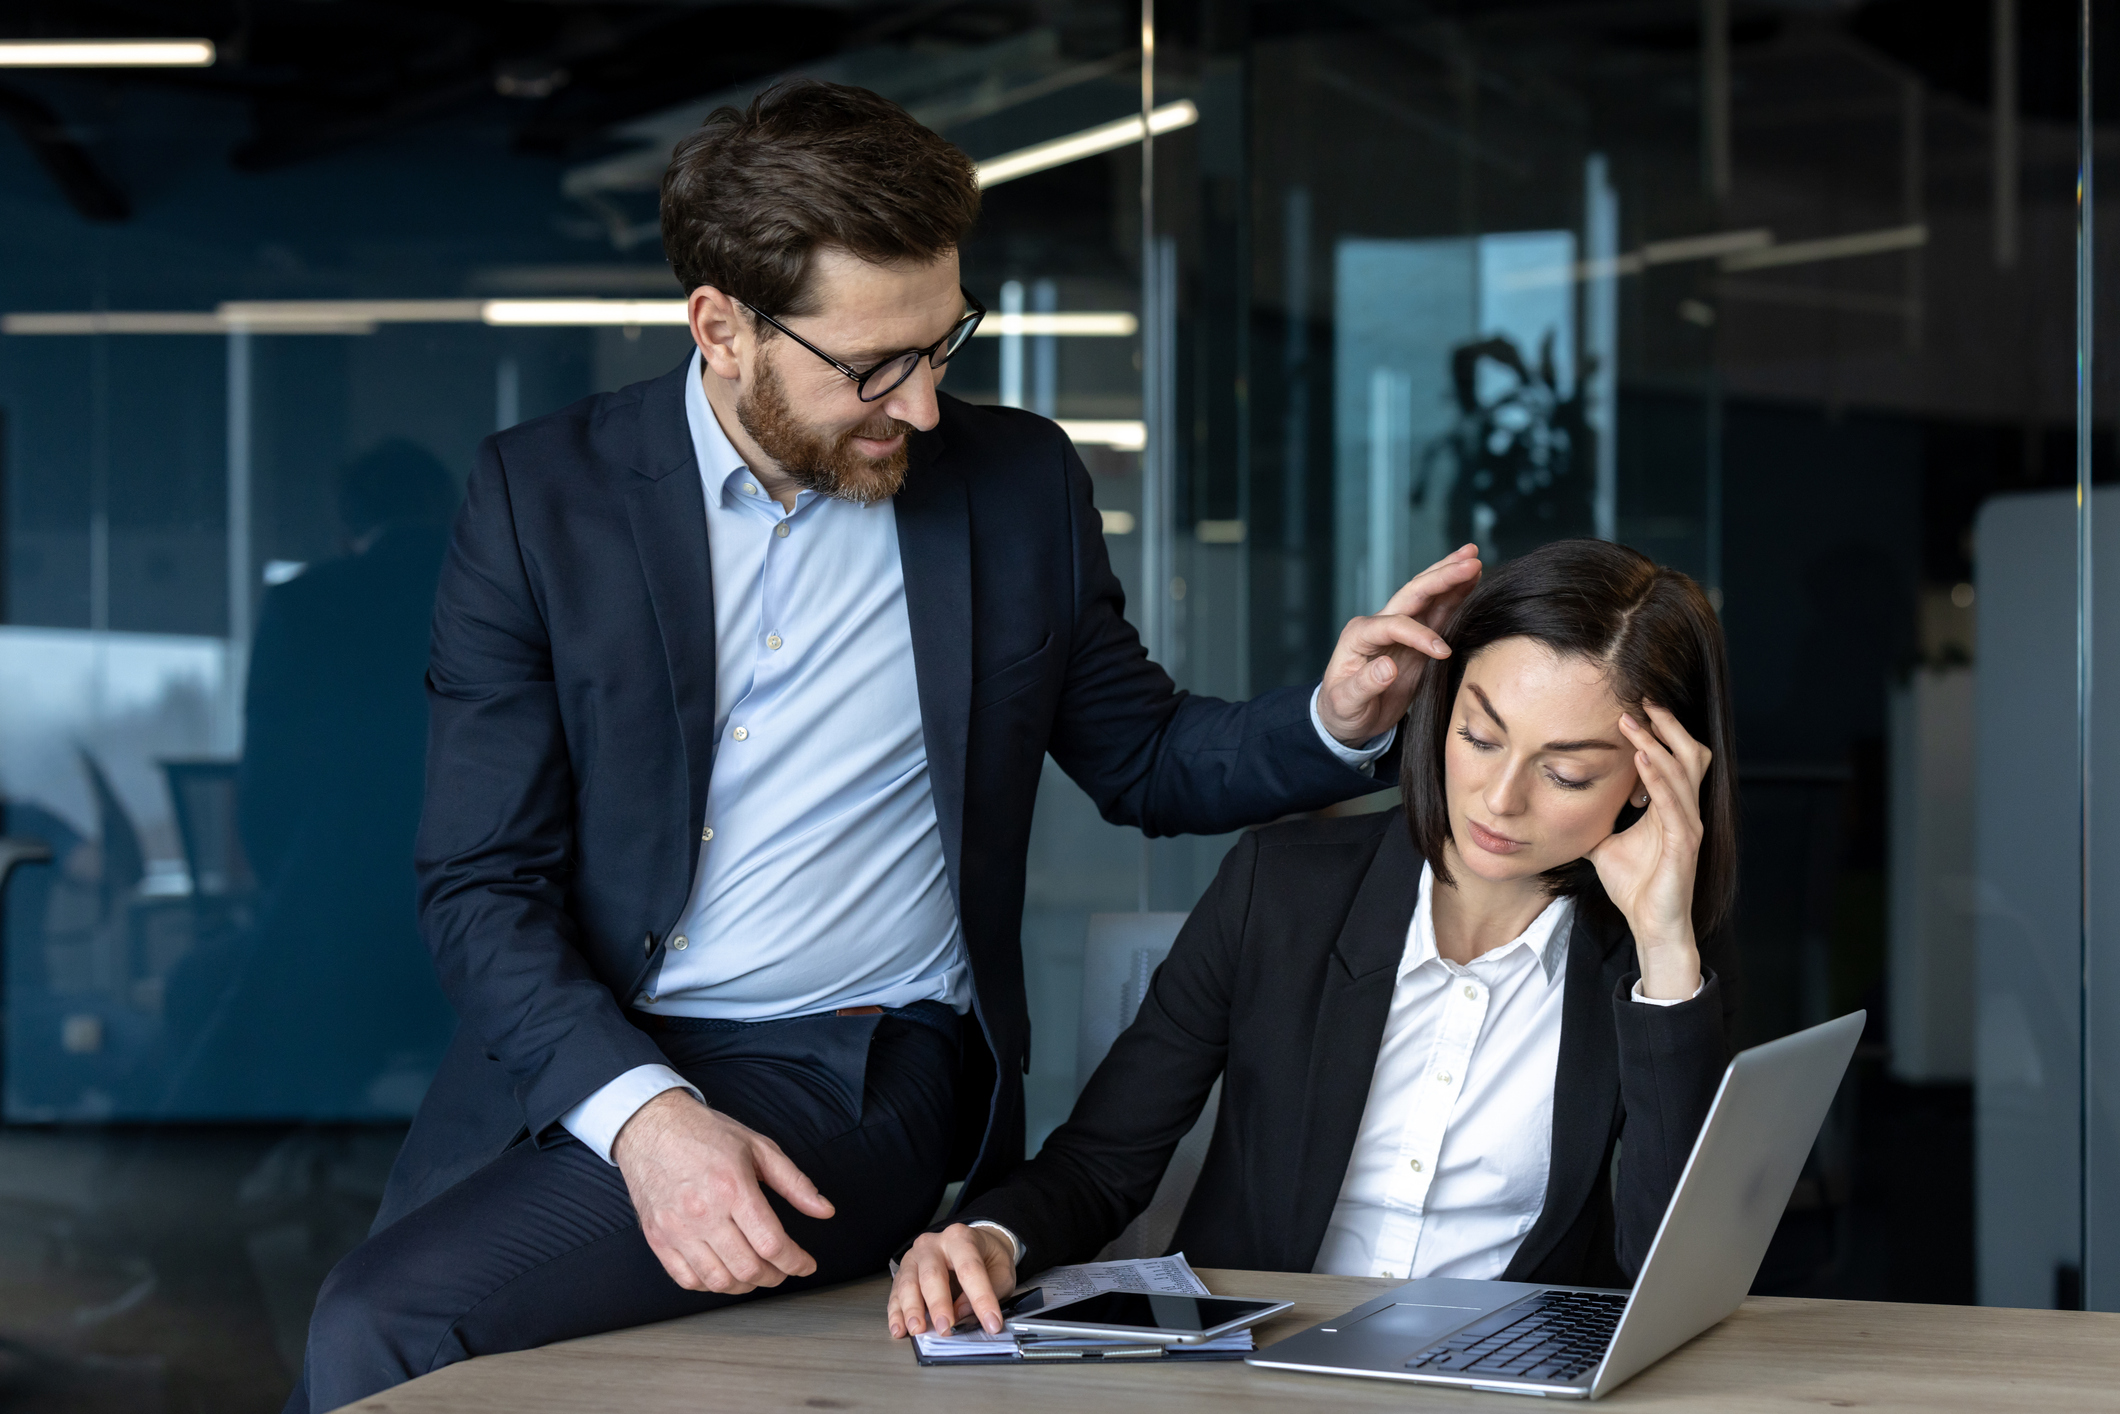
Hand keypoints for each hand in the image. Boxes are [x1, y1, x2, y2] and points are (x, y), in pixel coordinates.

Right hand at [611, 1088, 834, 1293]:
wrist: (651, 1126)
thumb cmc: (706, 1134)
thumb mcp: (759, 1147)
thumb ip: (795, 1183)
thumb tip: (824, 1210)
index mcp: (733, 1188)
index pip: (771, 1243)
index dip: (795, 1262)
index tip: (805, 1265)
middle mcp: (703, 1213)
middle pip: (748, 1268)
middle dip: (775, 1276)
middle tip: (782, 1268)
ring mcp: (677, 1229)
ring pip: (718, 1281)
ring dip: (745, 1285)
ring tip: (756, 1272)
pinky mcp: (658, 1238)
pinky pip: (687, 1279)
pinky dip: (711, 1285)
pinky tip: (724, 1271)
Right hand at [886, 1223, 1018, 1338]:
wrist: (973, 1243)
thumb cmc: (987, 1258)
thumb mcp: (1001, 1271)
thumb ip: (990, 1290)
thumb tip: (962, 1312)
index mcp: (961, 1238)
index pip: (970, 1269)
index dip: (981, 1298)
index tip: (991, 1323)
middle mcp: (933, 1244)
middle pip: (932, 1274)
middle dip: (938, 1304)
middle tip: (945, 1328)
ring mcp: (915, 1257)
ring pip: (908, 1284)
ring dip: (912, 1310)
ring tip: (918, 1330)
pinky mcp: (903, 1272)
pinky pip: (896, 1294)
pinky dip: (896, 1314)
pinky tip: (899, 1329)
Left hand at [1316, 545, 1482, 746]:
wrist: (1347, 720)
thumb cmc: (1342, 710)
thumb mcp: (1347, 702)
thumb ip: (1365, 684)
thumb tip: (1389, 666)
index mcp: (1360, 634)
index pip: (1394, 624)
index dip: (1419, 634)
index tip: (1442, 652)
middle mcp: (1380, 624)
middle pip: (1413, 593)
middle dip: (1442, 576)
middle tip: (1470, 561)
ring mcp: (1400, 630)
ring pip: (1428, 597)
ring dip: (1452, 578)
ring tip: (1474, 560)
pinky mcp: (1416, 641)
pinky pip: (1439, 614)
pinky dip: (1456, 598)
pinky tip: (1472, 584)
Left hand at [1585, 702, 1709, 999]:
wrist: (1649, 924)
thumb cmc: (1634, 885)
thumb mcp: (1604, 842)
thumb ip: (1593, 819)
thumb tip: (1563, 805)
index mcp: (1669, 807)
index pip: (1672, 758)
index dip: (1658, 732)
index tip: (1633, 707)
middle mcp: (1684, 811)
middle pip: (1689, 754)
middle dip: (1667, 726)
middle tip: (1642, 701)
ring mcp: (1688, 826)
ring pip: (1682, 772)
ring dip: (1656, 745)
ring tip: (1633, 723)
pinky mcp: (1685, 844)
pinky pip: (1674, 803)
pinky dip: (1658, 778)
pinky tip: (1641, 760)